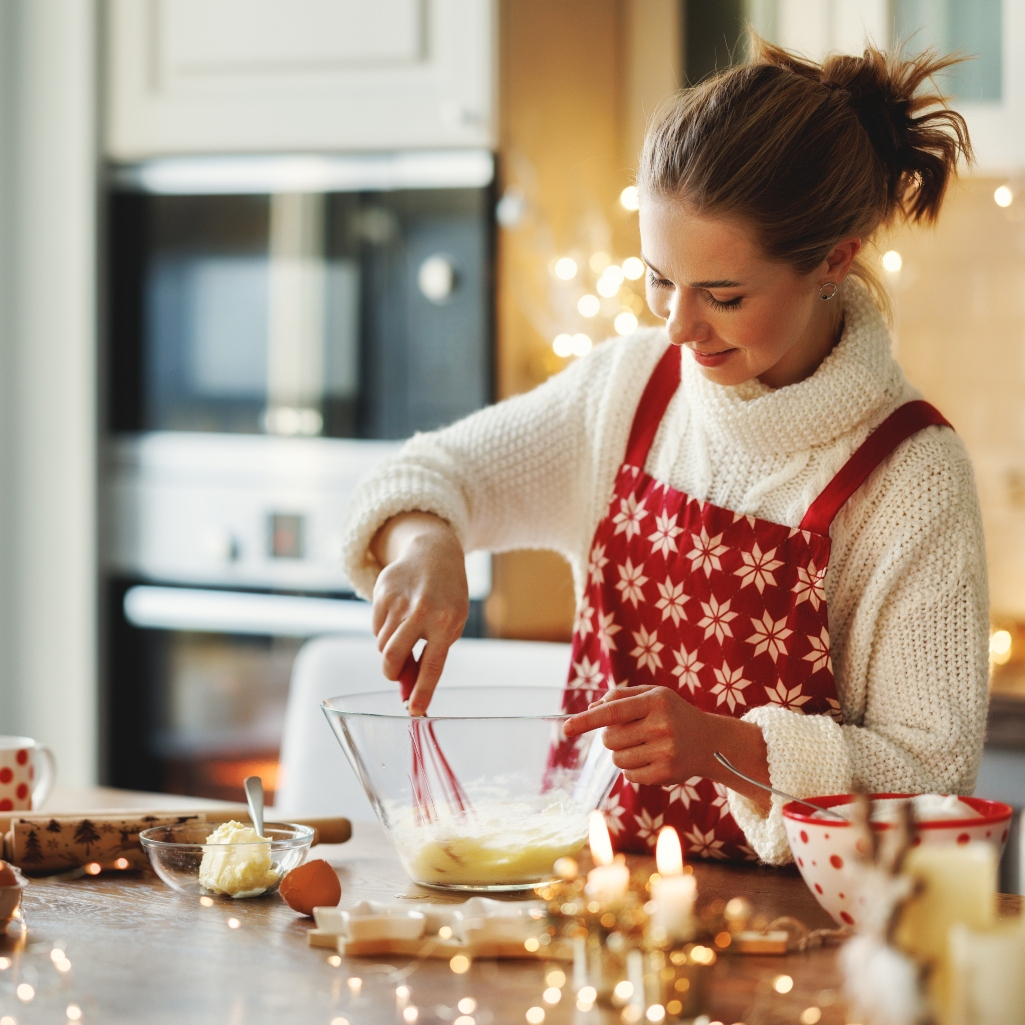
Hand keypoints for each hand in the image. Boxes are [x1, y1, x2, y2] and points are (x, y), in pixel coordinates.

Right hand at [370, 512, 468, 714]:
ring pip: (382, 644)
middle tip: (397, 674)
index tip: (414, 711)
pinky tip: (398, 614)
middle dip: (391, 673)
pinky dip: (384, 630)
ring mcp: (399, 601)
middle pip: (392, 657)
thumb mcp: (450, 625)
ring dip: (391, 648)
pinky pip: (375, 627)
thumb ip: (431, 655)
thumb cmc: (446, 598)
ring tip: (407, 632)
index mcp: (447, 623)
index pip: (432, 666)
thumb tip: (406, 691)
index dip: (422, 692)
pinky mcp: (382, 592)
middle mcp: (422, 612)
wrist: (434, 554)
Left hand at [562, 685, 703, 785]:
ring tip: (644, 745)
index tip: (565, 728)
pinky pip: (629, 775)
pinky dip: (633, 769)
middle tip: (633, 732)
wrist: (710, 742)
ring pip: (617, 759)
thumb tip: (591, 709)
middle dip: (612, 737)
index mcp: (656, 701)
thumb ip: (621, 697)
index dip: (586, 720)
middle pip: (609, 739)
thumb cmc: (673, 714)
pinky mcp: (666, 774)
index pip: (612, 712)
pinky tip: (651, 759)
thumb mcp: (653, 695)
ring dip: (623, 753)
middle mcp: (661, 725)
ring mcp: (665, 752)